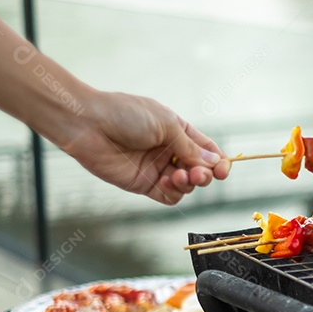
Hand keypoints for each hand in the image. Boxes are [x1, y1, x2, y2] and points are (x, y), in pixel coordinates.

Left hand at [59, 91, 230, 204]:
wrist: (89, 124)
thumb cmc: (126, 115)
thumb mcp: (166, 124)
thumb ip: (190, 147)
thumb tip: (214, 162)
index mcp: (178, 131)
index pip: (207, 150)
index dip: (218, 161)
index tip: (223, 170)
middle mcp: (170, 151)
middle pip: (200, 170)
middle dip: (205, 174)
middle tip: (197, 174)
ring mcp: (157, 168)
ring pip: (186, 185)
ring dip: (189, 183)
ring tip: (179, 176)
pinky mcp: (143, 184)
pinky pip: (168, 196)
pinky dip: (173, 193)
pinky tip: (165, 182)